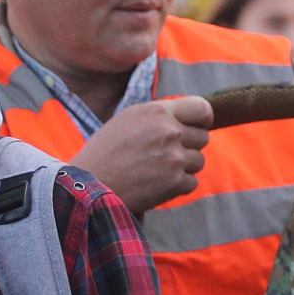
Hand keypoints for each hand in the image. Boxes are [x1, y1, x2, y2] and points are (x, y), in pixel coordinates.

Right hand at [73, 96, 212, 213]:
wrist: (90, 185)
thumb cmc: (106, 152)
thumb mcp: (129, 119)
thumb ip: (159, 116)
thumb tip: (188, 120)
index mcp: (157, 111)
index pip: (202, 108)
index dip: (204, 119)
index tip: (199, 126)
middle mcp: (169, 131)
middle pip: (202, 137)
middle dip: (189, 146)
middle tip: (165, 155)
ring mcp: (173, 157)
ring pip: (199, 161)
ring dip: (184, 167)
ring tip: (157, 170)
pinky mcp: (174, 182)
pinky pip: (192, 182)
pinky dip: (178, 186)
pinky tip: (157, 184)